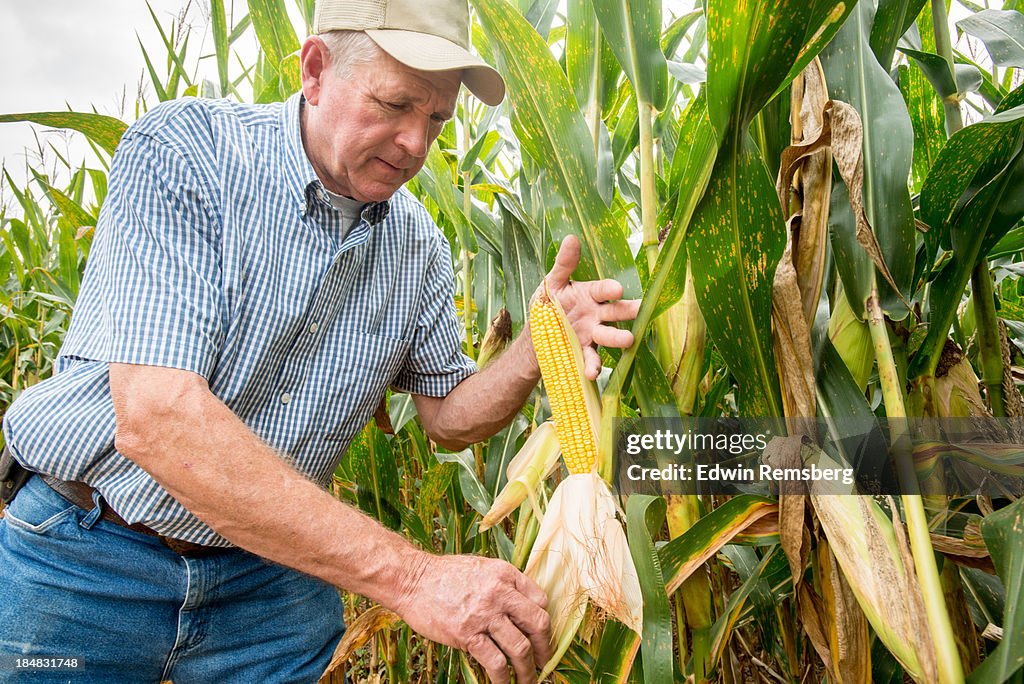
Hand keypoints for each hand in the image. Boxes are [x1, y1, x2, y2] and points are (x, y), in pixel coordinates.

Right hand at [393, 553, 551, 683]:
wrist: (412, 579)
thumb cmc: (445, 574)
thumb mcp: (482, 567)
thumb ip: (504, 583)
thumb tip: (522, 607)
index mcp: (506, 574)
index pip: (541, 601)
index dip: (545, 623)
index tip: (542, 638)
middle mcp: (500, 593)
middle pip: (538, 624)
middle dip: (545, 648)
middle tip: (544, 663)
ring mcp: (484, 614)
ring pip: (520, 648)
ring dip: (527, 670)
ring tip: (528, 681)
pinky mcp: (467, 634)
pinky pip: (495, 662)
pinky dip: (503, 679)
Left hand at [532, 235, 640, 378]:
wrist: (536, 336)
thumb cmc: (548, 305)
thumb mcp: (552, 283)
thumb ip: (564, 265)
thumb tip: (571, 238)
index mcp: (589, 294)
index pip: (602, 290)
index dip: (609, 289)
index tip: (618, 288)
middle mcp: (596, 314)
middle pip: (615, 311)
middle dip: (628, 311)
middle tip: (641, 310)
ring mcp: (593, 334)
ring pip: (609, 335)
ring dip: (618, 338)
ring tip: (628, 341)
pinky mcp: (585, 352)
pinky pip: (591, 359)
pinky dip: (593, 366)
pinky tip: (591, 372)